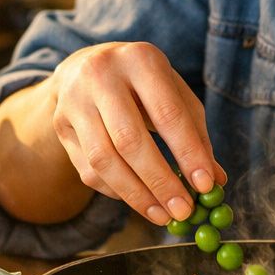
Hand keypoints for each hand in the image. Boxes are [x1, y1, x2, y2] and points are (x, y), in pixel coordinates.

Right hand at [49, 41, 225, 225]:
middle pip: (129, 140)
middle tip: (183, 211)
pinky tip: (139, 200)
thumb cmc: (144, 84)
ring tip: (163, 215)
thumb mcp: (175, 94)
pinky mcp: (60, 125)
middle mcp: (101, 75)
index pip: (167, 114)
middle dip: (160, 182)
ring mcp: (74, 100)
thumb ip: (196, 134)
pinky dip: (117, 192)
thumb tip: (215, 181)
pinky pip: (87, 170)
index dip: (187, 153)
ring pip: (103, 160)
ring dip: (136, 195)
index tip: (205, 186)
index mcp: (140, 59)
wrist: (86, 65)